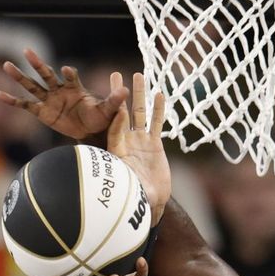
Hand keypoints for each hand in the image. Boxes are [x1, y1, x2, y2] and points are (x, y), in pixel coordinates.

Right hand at [0, 50, 129, 140]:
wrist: (92, 132)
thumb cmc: (101, 118)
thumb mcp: (108, 110)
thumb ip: (114, 100)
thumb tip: (126, 91)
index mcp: (76, 87)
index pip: (71, 77)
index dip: (70, 74)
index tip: (68, 70)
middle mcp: (60, 90)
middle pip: (46, 74)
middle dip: (37, 64)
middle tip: (27, 51)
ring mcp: (49, 100)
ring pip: (32, 86)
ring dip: (20, 76)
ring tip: (6, 65)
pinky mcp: (42, 112)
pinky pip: (25, 105)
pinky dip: (12, 100)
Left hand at [105, 73, 171, 222]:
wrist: (151, 201)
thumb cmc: (137, 198)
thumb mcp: (130, 188)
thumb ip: (126, 181)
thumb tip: (116, 183)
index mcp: (118, 152)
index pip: (115, 130)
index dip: (116, 118)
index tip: (116, 105)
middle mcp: (127, 142)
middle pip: (123, 113)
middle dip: (120, 95)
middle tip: (115, 75)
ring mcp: (141, 141)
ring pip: (140, 113)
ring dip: (139, 95)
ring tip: (138, 75)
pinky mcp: (154, 144)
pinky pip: (156, 123)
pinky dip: (158, 110)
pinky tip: (159, 94)